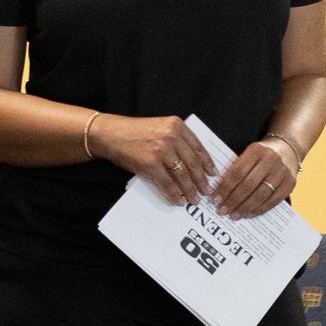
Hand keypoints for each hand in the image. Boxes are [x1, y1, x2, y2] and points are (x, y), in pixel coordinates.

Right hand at [90, 114, 214, 204]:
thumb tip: (193, 162)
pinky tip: (178, 200)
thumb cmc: (135, 132)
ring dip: (190, 190)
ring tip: (194, 199)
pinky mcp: (150, 164)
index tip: (213, 174)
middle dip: (202, 180)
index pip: (198, 147)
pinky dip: (174, 194)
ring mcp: (161, 151)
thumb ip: (176, 139)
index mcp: (177, 125)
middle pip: (193, 163)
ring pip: (182, 175)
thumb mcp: (160, 127)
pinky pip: (167, 183)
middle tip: (207, 191)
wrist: (111, 134)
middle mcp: (171, 136)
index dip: (207, 163)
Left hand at [214, 139, 297, 218]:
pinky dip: (259, 209)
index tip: (215, 199)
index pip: (238, 172)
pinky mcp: (290, 183)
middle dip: (233, 200)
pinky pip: (273, 200)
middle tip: (222, 210)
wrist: (287, 148)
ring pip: (261, 194)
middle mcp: (271, 159)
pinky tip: (248, 214)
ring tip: (233, 215)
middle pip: (249, 184)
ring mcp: (282, 172)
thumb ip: (237, 168)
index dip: (225, 187)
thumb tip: (219, 192)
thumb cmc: (262, 154)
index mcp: (256, 150)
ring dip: (245, 207)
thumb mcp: (249, 153)